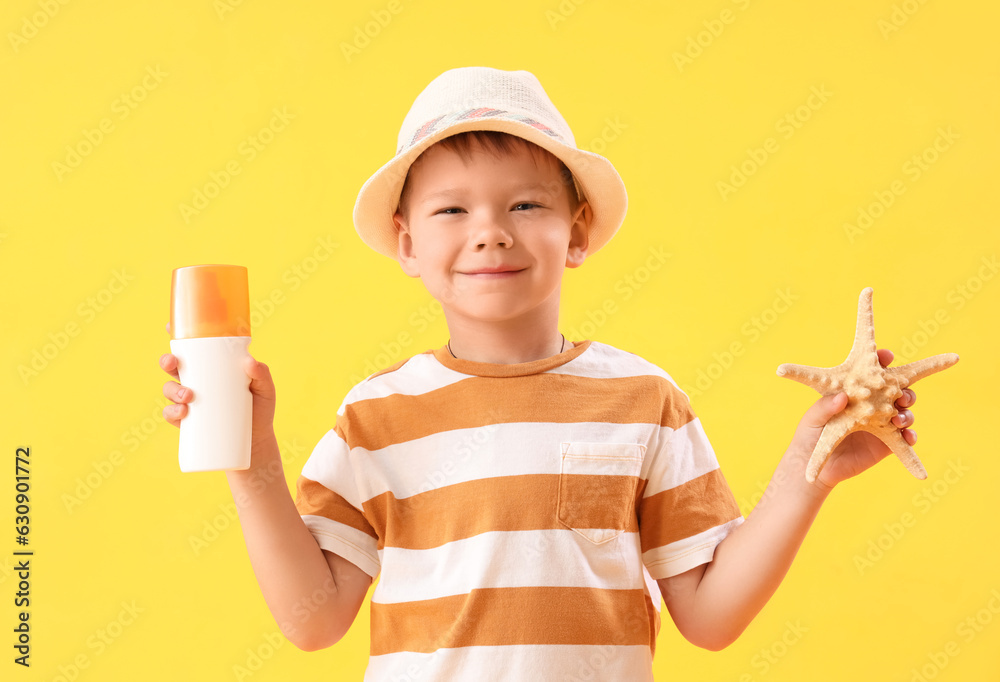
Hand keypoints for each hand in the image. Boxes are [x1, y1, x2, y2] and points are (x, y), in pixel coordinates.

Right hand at [160, 323, 277, 448]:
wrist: (256, 441)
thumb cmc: (260, 409)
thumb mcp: (265, 388)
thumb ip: (261, 373)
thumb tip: (249, 362)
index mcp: (212, 367)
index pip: (192, 349)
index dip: (177, 336)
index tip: (169, 327)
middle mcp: (197, 381)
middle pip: (173, 366)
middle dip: (167, 361)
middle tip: (173, 364)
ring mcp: (190, 401)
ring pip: (169, 389)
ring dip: (172, 390)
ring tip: (187, 396)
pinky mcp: (187, 421)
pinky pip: (171, 414)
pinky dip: (172, 412)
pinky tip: (182, 413)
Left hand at [789, 348, 916, 491]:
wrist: (812, 465)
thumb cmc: (809, 435)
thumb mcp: (813, 418)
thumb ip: (824, 407)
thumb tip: (841, 396)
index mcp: (854, 393)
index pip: (871, 373)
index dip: (882, 361)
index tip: (887, 356)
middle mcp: (871, 405)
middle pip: (896, 391)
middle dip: (904, 389)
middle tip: (903, 394)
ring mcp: (880, 423)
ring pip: (903, 413)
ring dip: (907, 413)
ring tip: (899, 419)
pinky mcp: (886, 443)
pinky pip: (905, 438)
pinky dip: (911, 436)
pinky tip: (909, 437)